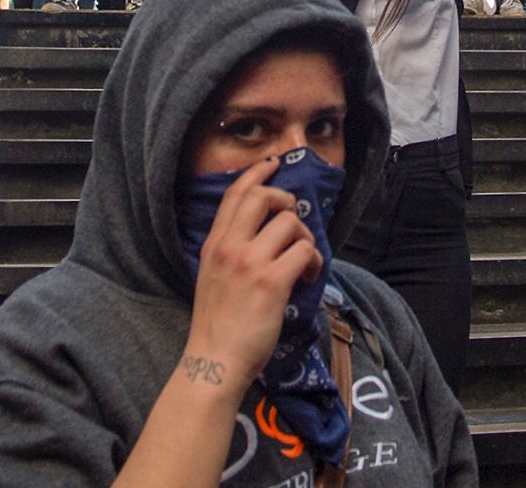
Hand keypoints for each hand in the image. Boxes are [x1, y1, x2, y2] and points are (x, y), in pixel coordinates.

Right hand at [184, 157, 321, 386]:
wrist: (214, 361)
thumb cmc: (216, 325)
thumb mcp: (211, 277)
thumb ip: (229, 251)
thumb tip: (262, 234)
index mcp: (214, 245)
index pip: (234, 195)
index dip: (256, 174)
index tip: (271, 165)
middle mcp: (230, 247)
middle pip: (262, 197)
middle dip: (285, 200)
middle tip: (293, 219)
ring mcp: (250, 263)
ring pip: (290, 223)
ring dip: (306, 237)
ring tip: (303, 260)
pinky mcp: (272, 282)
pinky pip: (304, 251)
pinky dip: (313, 261)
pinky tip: (308, 276)